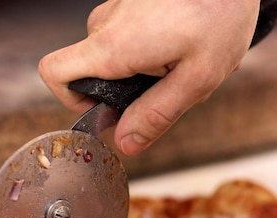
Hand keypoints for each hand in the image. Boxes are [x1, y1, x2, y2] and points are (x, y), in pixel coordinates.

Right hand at [38, 0, 259, 155]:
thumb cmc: (221, 12)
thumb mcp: (196, 78)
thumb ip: (157, 115)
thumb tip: (125, 143)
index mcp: (114, 46)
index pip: (55, 73)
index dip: (71, 101)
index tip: (107, 110)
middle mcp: (106, 24)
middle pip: (94, 71)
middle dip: (131, 89)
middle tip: (175, 82)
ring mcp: (118, 8)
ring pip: (118, 55)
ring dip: (151, 68)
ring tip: (190, 58)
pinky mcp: (133, 1)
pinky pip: (132, 35)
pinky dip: (158, 47)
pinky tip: (191, 41)